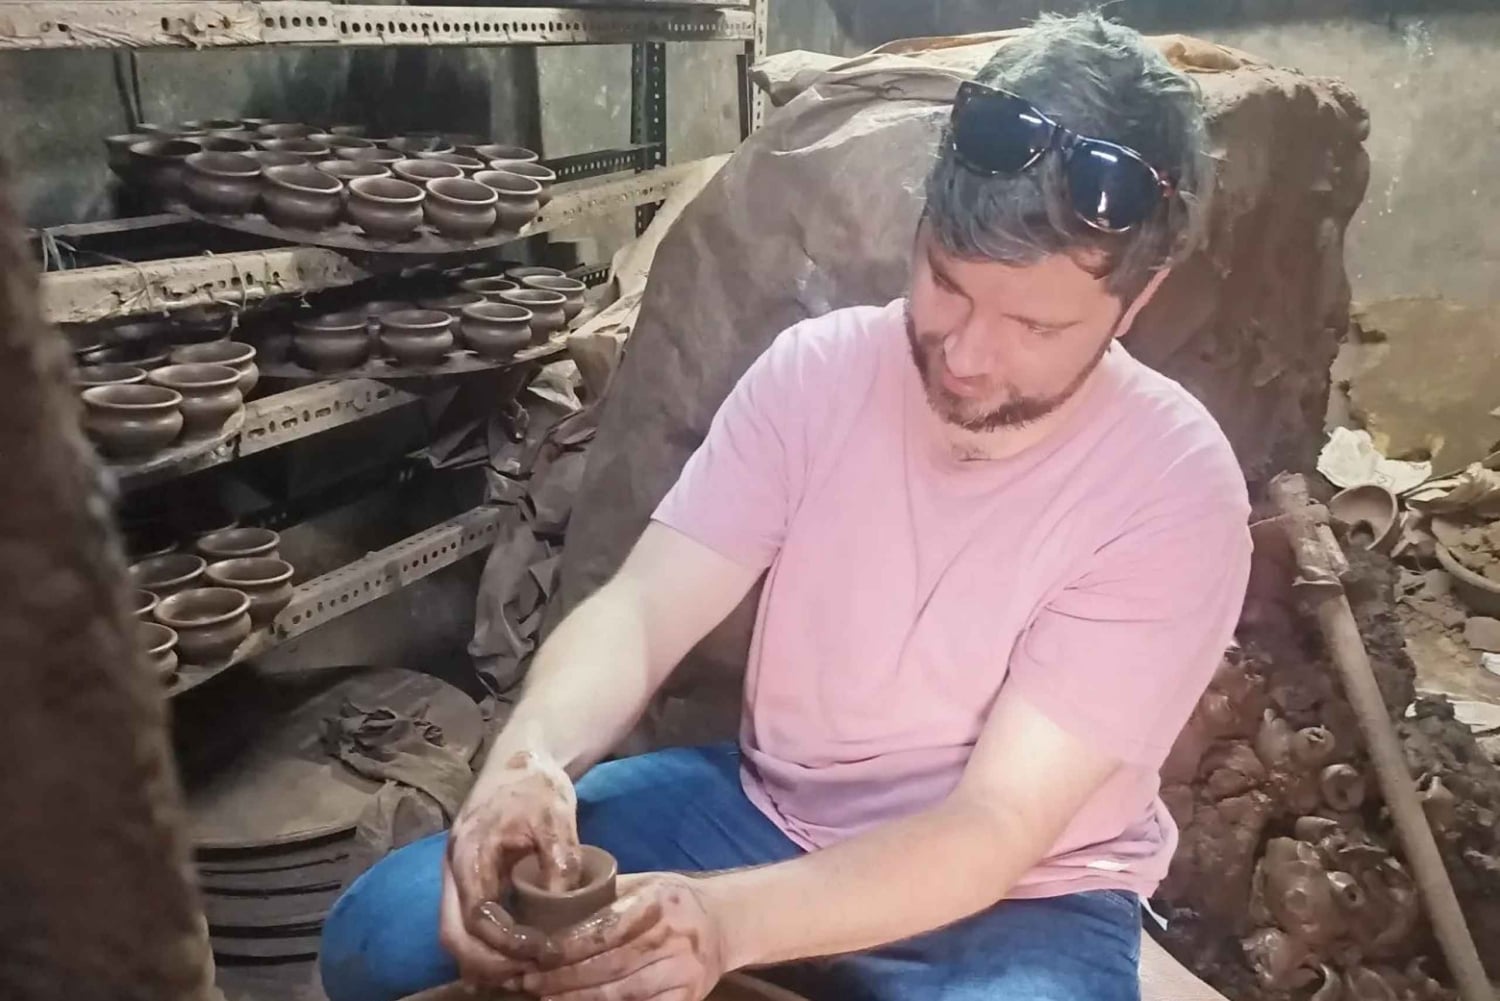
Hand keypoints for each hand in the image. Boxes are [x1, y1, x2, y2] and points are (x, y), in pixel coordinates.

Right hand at [439, 749, 583, 987]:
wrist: (521, 761)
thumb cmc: (536, 785)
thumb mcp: (555, 815)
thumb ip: (560, 857)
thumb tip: (562, 904)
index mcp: (469, 854)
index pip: (476, 916)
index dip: (506, 943)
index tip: (544, 950)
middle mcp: (453, 872)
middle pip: (453, 936)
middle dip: (490, 963)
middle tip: (532, 971)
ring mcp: (457, 880)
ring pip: (456, 936)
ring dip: (485, 962)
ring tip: (527, 971)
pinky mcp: (469, 884)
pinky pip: (468, 928)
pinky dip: (486, 950)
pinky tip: (518, 958)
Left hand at [523, 873, 728, 1000]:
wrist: (725, 923)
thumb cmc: (673, 900)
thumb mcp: (646, 883)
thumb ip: (605, 893)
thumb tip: (549, 902)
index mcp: (659, 901)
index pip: (605, 928)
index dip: (567, 945)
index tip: (536, 953)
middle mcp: (673, 936)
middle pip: (609, 965)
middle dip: (563, 977)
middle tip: (529, 981)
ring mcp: (682, 972)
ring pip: (622, 992)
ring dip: (578, 998)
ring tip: (544, 998)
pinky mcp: (687, 998)